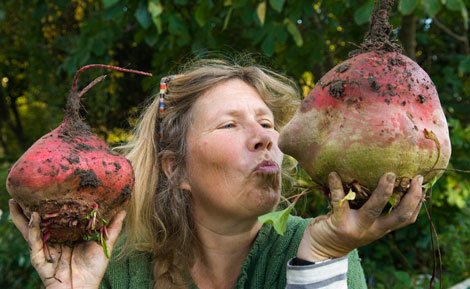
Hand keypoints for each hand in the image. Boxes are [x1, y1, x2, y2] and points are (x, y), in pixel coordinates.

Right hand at [9, 199, 125, 288]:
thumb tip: (124, 209)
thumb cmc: (93, 269)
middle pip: (39, 221)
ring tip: (15, 201)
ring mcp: (44, 249)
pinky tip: (33, 217)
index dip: (51, 204)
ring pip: (30, 230)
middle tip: (23, 191)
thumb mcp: (104, 244)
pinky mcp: (40, 259)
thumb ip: (112, 227)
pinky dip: (32, 230)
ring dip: (22, 216)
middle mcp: (53, 240)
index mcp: (65, 235)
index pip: (56, 216)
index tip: (49, 186)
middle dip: (29, 207)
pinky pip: (33, 243)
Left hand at [297, 172, 423, 261]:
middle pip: (398, 215)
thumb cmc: (344, 227)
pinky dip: (336, 186)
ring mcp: (356, 227)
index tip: (422, 183)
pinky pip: (339, 202)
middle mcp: (372, 229)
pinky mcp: (339, 223)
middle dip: (409, 197)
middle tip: (412, 178)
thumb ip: (374, 208)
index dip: (417, 202)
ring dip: (383, 192)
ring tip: (389, 175)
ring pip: (374, 209)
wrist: (321, 248)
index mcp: (381, 227)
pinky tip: (333, 174)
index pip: (407, 218)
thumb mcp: (364, 222)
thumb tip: (387, 179)